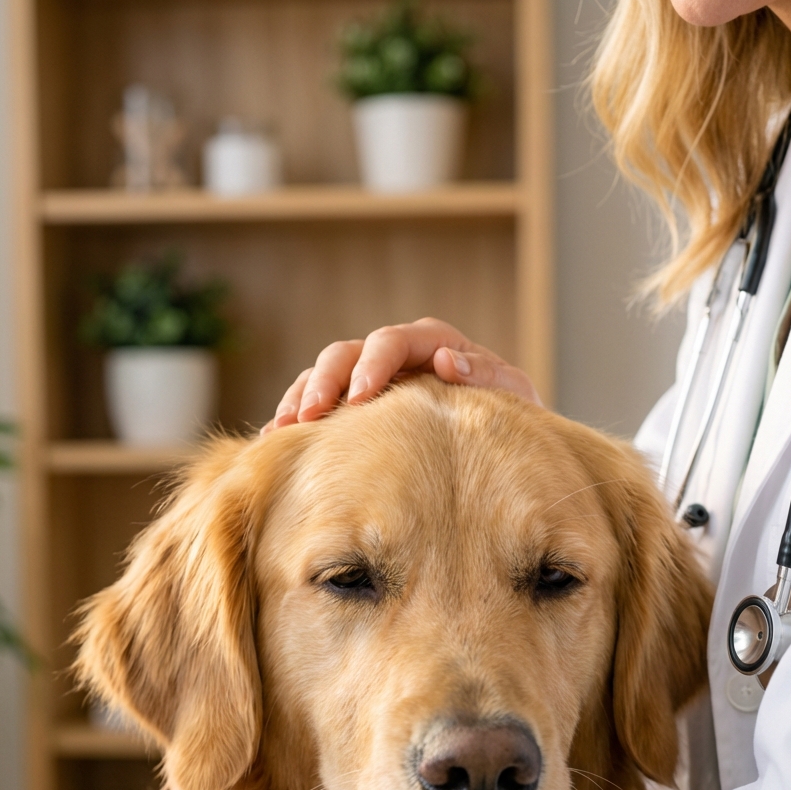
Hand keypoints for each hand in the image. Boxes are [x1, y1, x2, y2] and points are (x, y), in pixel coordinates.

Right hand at [265, 317, 540, 429]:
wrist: (508, 447)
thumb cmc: (514, 421)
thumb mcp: (513, 398)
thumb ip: (486, 376)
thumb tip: (446, 360)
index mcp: (433, 344)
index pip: (393, 341)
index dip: (373, 365)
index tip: (360, 398)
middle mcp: (395, 358)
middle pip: (346, 354)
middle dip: (325, 382)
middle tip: (312, 416)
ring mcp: (371, 382)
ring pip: (322, 376)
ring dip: (300, 399)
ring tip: (284, 430)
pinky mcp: (355, 411)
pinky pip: (317, 407)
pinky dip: (295, 421)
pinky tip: (277, 442)